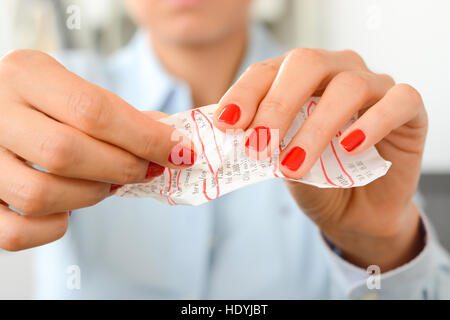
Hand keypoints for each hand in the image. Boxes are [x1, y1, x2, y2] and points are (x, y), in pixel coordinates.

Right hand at [0, 50, 194, 250]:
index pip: (94, 110)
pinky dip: (54, 227)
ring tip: (107, 183)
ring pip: (41, 194)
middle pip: (68, 152)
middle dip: (123, 167)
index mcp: (27, 73)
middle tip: (146, 169)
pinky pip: (15, 231)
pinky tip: (68, 208)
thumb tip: (176, 144)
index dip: (147, 137)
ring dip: (91, 195)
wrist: (1, 110)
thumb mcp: (79, 91)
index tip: (182, 152)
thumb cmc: (49, 104)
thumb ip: (125, 117)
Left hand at [214, 48, 426, 270]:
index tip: (227, 124)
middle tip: (259, 147)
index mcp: (298, 79)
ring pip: (348, 86)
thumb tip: (232, 137)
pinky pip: (398, 101)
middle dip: (277, 106)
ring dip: (316, 128)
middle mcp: (336, 71)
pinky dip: (372, 123)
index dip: (244, 94)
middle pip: (306, 64)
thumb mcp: (280, 162)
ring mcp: (374, 86)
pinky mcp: (408, 109)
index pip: (267, 71)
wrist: (354, 212)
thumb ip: (264, 144)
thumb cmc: (315, 180)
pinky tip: (349, 148)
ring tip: (294, 166)